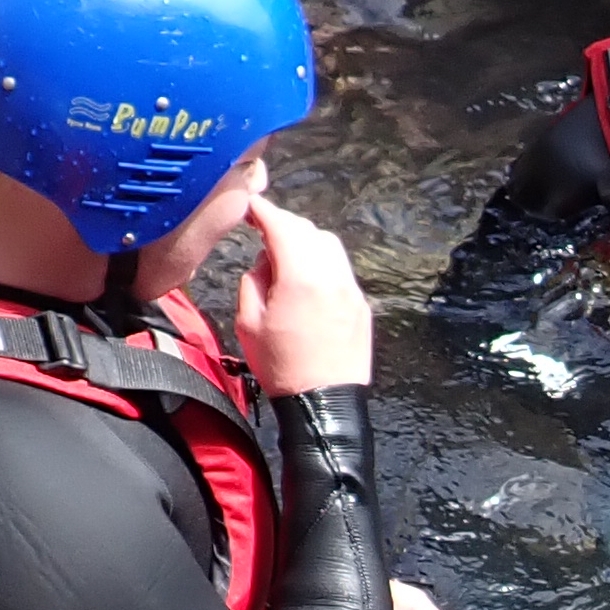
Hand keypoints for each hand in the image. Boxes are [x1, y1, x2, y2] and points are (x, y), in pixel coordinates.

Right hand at [233, 204, 374, 395]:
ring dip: (306, 242)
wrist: (324, 404)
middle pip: (308, 231)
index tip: (250, 205)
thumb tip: (266, 259)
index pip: (282, 226)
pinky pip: (340, 270)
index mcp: (302, 277)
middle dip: (284, 225)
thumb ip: (254, 279)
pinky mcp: (361, 305)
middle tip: (262, 231)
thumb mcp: (248, 322)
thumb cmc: (281, 367)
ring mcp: (351, 290)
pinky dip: (322, 263)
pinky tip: (306, 280)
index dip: (263, 210)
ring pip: (329, 246)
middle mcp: (332, 276)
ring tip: (283, 258)